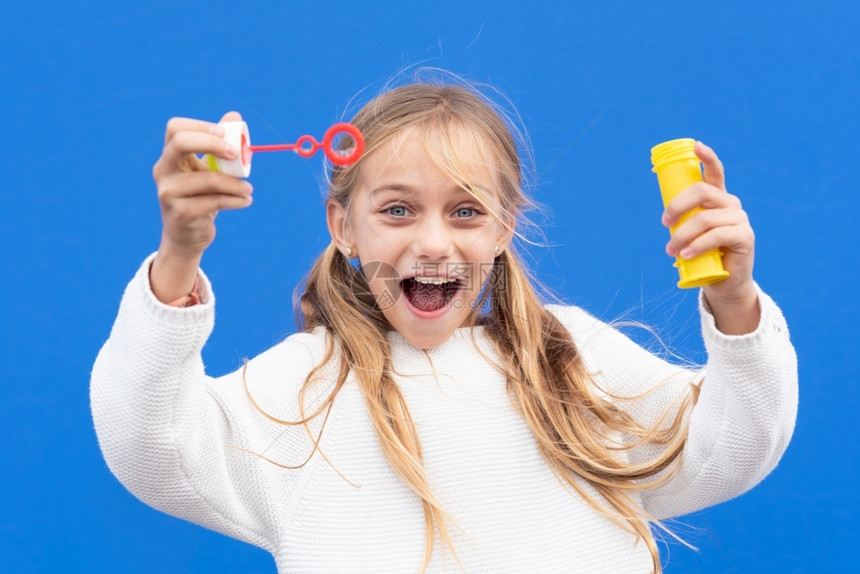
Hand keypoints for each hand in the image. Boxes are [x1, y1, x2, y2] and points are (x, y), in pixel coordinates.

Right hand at [150, 111, 252, 302]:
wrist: (187, 236)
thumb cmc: (201, 198)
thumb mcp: (209, 171)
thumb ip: (220, 146)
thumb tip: (235, 116)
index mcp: (170, 157)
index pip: (175, 128)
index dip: (201, 126)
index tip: (225, 135)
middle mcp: (163, 171)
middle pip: (180, 143)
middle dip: (212, 143)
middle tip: (235, 153)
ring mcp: (168, 192)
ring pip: (206, 179)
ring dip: (234, 183)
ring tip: (249, 189)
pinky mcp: (180, 213)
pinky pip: (214, 202)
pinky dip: (235, 200)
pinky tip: (246, 201)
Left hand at [662, 141, 758, 333]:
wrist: (723, 283)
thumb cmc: (703, 255)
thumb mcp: (690, 234)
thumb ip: (684, 221)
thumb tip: (665, 216)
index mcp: (717, 200)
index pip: (715, 173)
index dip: (707, 158)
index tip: (696, 146)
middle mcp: (730, 205)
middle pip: (703, 192)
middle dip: (678, 206)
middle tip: (664, 224)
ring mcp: (740, 220)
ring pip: (706, 218)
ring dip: (683, 235)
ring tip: (671, 251)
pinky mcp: (745, 237)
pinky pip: (718, 235)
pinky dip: (698, 245)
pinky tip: (687, 255)